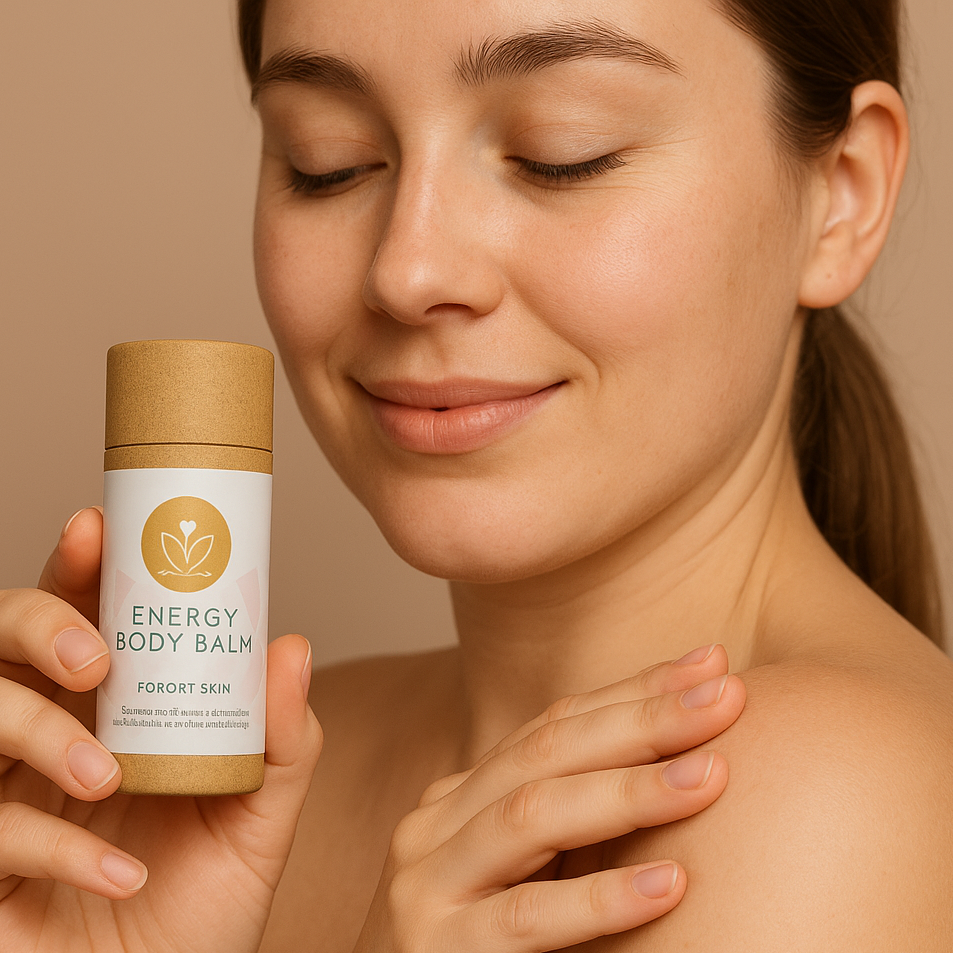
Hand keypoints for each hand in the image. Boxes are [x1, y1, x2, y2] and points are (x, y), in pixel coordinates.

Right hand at [0, 507, 322, 952]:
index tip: (96, 530)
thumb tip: (292, 646)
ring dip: (41, 733)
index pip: (77, 615)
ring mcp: (1, 796)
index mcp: (106, 707)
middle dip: (38, 625)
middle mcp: (41, 737)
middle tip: (96, 659)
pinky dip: (55, 846)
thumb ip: (282, 740)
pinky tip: (119, 874)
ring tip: (109, 775)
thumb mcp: (257, 816)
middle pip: (1, 640)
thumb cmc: (201, 902)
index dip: (75, 566)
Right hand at [355, 646, 744, 952]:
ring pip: (534, 815)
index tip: (712, 665)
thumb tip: (674, 762)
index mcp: (463, 795)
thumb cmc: (479, 947)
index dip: (635, 691)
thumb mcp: (518, 870)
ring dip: (628, 792)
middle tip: (727, 694)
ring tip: (711, 777)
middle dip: (644, 719)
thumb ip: (567, 821)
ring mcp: (428, 883)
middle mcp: (438, 823)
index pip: (556, 725)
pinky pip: (526, 917)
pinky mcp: (435, 951)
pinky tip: (668, 885)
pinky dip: (598, 898)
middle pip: (549, 751)